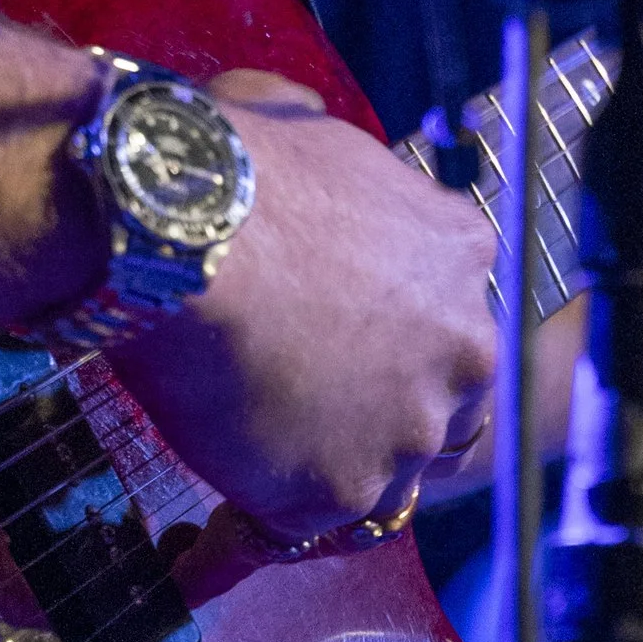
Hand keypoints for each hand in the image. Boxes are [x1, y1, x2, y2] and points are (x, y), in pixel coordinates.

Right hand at [116, 72, 496, 543]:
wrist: (178, 231)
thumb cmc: (228, 163)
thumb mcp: (299, 122)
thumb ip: (321, 141)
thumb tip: (295, 121)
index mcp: (461, 249)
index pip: (448, 314)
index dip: (395, 331)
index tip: (343, 336)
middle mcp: (464, 345)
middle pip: (442, 401)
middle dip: (385, 406)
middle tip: (306, 402)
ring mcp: (411, 426)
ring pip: (382, 468)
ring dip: (328, 462)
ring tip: (251, 451)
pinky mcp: (347, 487)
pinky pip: (306, 520)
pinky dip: (263, 514)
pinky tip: (215, 512)